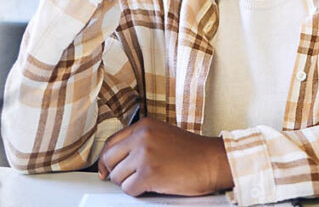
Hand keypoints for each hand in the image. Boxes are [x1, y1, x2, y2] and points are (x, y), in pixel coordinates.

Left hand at [98, 117, 233, 196]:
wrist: (213, 161)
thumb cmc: (192, 152)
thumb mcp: (162, 135)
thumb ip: (139, 141)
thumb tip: (113, 160)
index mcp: (144, 125)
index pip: (111, 142)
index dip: (105, 159)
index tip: (106, 169)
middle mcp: (142, 137)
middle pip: (109, 159)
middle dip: (116, 172)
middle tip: (129, 178)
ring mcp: (145, 155)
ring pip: (118, 177)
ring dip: (130, 183)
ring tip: (150, 179)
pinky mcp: (149, 173)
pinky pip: (129, 190)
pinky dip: (138, 192)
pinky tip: (153, 186)